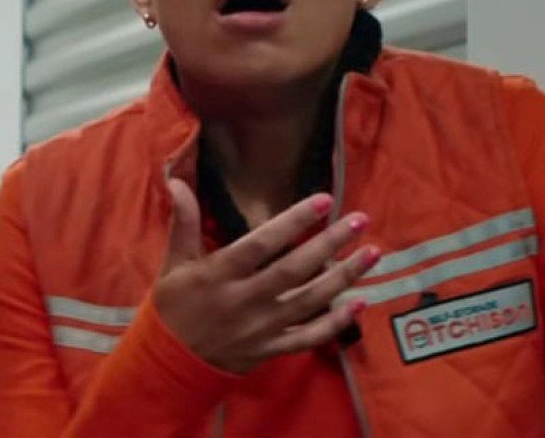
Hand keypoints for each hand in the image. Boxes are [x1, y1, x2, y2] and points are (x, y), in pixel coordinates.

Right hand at [149, 178, 378, 373]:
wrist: (172, 362)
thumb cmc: (175, 306)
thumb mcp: (174, 263)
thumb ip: (183, 222)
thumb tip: (178, 181)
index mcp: (219, 275)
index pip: (262, 243)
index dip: (294, 222)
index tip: (324, 200)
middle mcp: (245, 300)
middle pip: (294, 270)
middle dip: (330, 243)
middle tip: (361, 220)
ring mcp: (262, 328)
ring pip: (309, 301)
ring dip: (344, 277)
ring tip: (373, 253)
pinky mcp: (272, 348)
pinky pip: (308, 337)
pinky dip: (335, 323)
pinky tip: (360, 303)